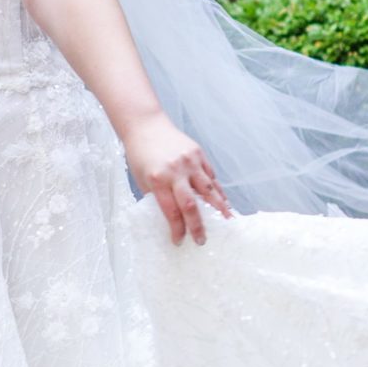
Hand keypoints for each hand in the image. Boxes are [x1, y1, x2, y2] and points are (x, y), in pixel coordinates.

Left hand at [124, 113, 229, 246]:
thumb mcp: (142, 179)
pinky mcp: (198, 154)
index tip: (179, 241)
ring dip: (219, 208)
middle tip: (202, 240)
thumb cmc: (140, 155)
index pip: (171, 212)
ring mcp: (190, 162)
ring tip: (227, 221)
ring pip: (208, 190)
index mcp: (158, 180)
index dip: (177, 230)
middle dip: (198, 226)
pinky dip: (217, 190)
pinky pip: (210, 176)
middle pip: (191, 205)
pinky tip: (222, 202)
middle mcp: (175, 171)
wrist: (145, 125)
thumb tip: (172, 218)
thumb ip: (157, 197)